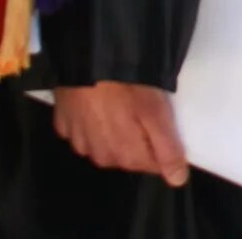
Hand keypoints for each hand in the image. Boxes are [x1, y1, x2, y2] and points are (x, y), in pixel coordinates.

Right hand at [53, 82, 189, 184]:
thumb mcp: (155, 113)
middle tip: (145, 107)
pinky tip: (99, 101)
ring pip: (106, 142)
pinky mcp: (64, 125)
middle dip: (140, 137)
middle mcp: (99, 156)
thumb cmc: (126, 86)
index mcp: (124, 156)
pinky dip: (93, 119)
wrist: (85, 61)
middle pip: (129, 154)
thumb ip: (167, 149)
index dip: (164, 146)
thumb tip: (177, 179)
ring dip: (116, 129)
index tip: (167, 123)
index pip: (152, 164)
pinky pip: (85, 128)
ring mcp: (79, 141)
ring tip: (121, 102)